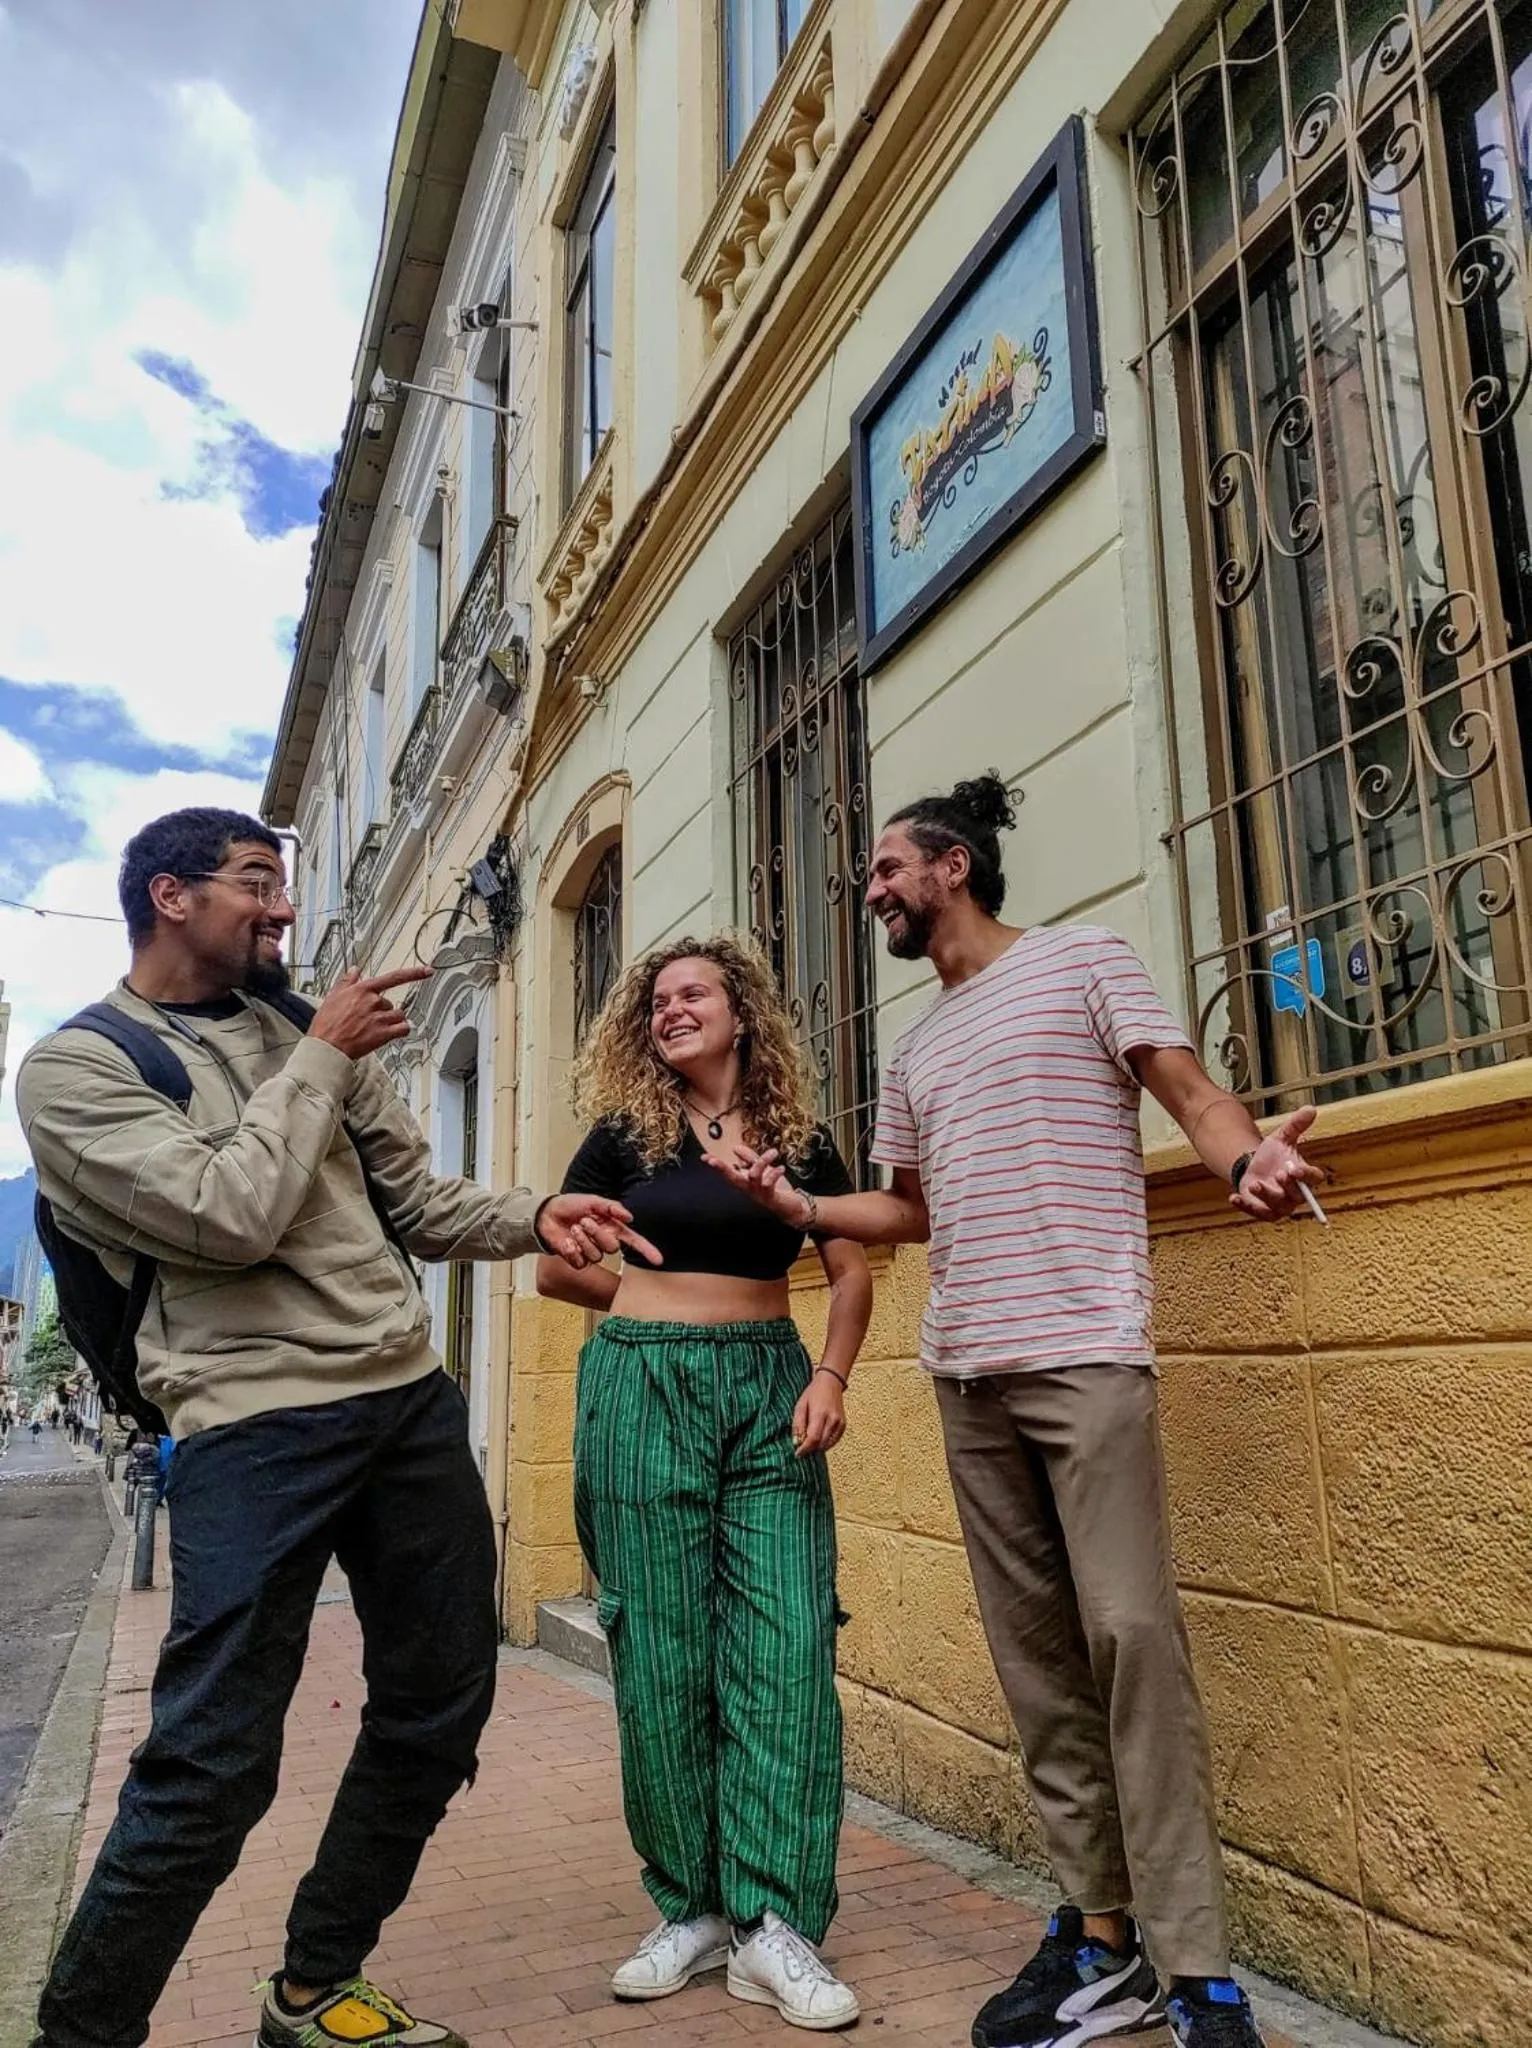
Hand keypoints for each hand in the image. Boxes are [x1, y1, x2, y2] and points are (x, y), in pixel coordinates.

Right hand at [309, 967, 431, 1060]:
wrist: (326, 1047)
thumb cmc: (326, 1024)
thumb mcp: (332, 996)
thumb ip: (347, 981)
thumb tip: (354, 969)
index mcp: (362, 989)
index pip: (393, 977)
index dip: (413, 973)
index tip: (427, 971)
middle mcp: (373, 1001)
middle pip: (391, 1003)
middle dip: (382, 1011)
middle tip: (367, 1021)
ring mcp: (379, 1017)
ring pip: (398, 1015)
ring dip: (391, 1021)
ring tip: (374, 1029)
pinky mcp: (383, 1033)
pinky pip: (403, 1028)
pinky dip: (400, 1031)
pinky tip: (389, 1034)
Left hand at [537, 1194, 662, 1270]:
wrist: (547, 1214)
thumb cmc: (571, 1205)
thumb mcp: (592, 1200)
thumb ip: (612, 1207)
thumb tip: (629, 1217)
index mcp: (612, 1227)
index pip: (634, 1241)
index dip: (646, 1250)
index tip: (658, 1260)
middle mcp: (604, 1241)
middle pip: (612, 1247)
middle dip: (597, 1233)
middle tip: (584, 1221)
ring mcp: (591, 1252)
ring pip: (597, 1256)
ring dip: (583, 1240)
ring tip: (574, 1229)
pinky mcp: (577, 1260)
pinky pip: (581, 1262)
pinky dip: (573, 1251)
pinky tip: (567, 1242)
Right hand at [706, 1143, 811, 1226]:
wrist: (790, 1208)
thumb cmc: (775, 1189)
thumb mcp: (762, 1170)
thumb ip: (749, 1158)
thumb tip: (735, 1147)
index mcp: (745, 1182)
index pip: (727, 1172)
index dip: (716, 1165)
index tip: (704, 1157)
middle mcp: (748, 1189)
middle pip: (732, 1178)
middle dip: (722, 1169)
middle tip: (712, 1160)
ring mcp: (758, 1194)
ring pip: (753, 1176)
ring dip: (763, 1161)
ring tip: (773, 1152)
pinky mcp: (770, 1198)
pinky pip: (769, 1184)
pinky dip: (774, 1173)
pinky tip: (781, 1168)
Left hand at [791, 1371, 845, 1457]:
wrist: (830, 1383)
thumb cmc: (813, 1393)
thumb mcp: (800, 1406)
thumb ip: (798, 1425)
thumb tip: (797, 1443)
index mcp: (820, 1414)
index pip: (813, 1439)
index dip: (805, 1449)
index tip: (797, 1454)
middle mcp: (832, 1420)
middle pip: (820, 1444)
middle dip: (810, 1448)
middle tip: (802, 1446)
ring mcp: (840, 1423)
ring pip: (827, 1444)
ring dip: (817, 1447)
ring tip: (810, 1440)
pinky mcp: (843, 1425)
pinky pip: (834, 1441)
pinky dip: (825, 1443)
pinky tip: (818, 1437)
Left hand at [1230, 1106, 1323, 1221]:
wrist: (1254, 1166)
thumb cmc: (1273, 1154)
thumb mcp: (1282, 1137)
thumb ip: (1296, 1125)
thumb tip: (1310, 1108)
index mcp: (1305, 1176)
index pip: (1313, 1178)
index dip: (1306, 1175)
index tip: (1295, 1168)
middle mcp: (1296, 1194)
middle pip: (1298, 1195)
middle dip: (1288, 1186)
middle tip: (1278, 1174)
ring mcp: (1280, 1205)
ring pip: (1278, 1207)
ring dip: (1267, 1196)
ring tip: (1255, 1184)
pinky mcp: (1264, 1211)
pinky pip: (1258, 1214)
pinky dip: (1246, 1207)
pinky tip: (1234, 1197)